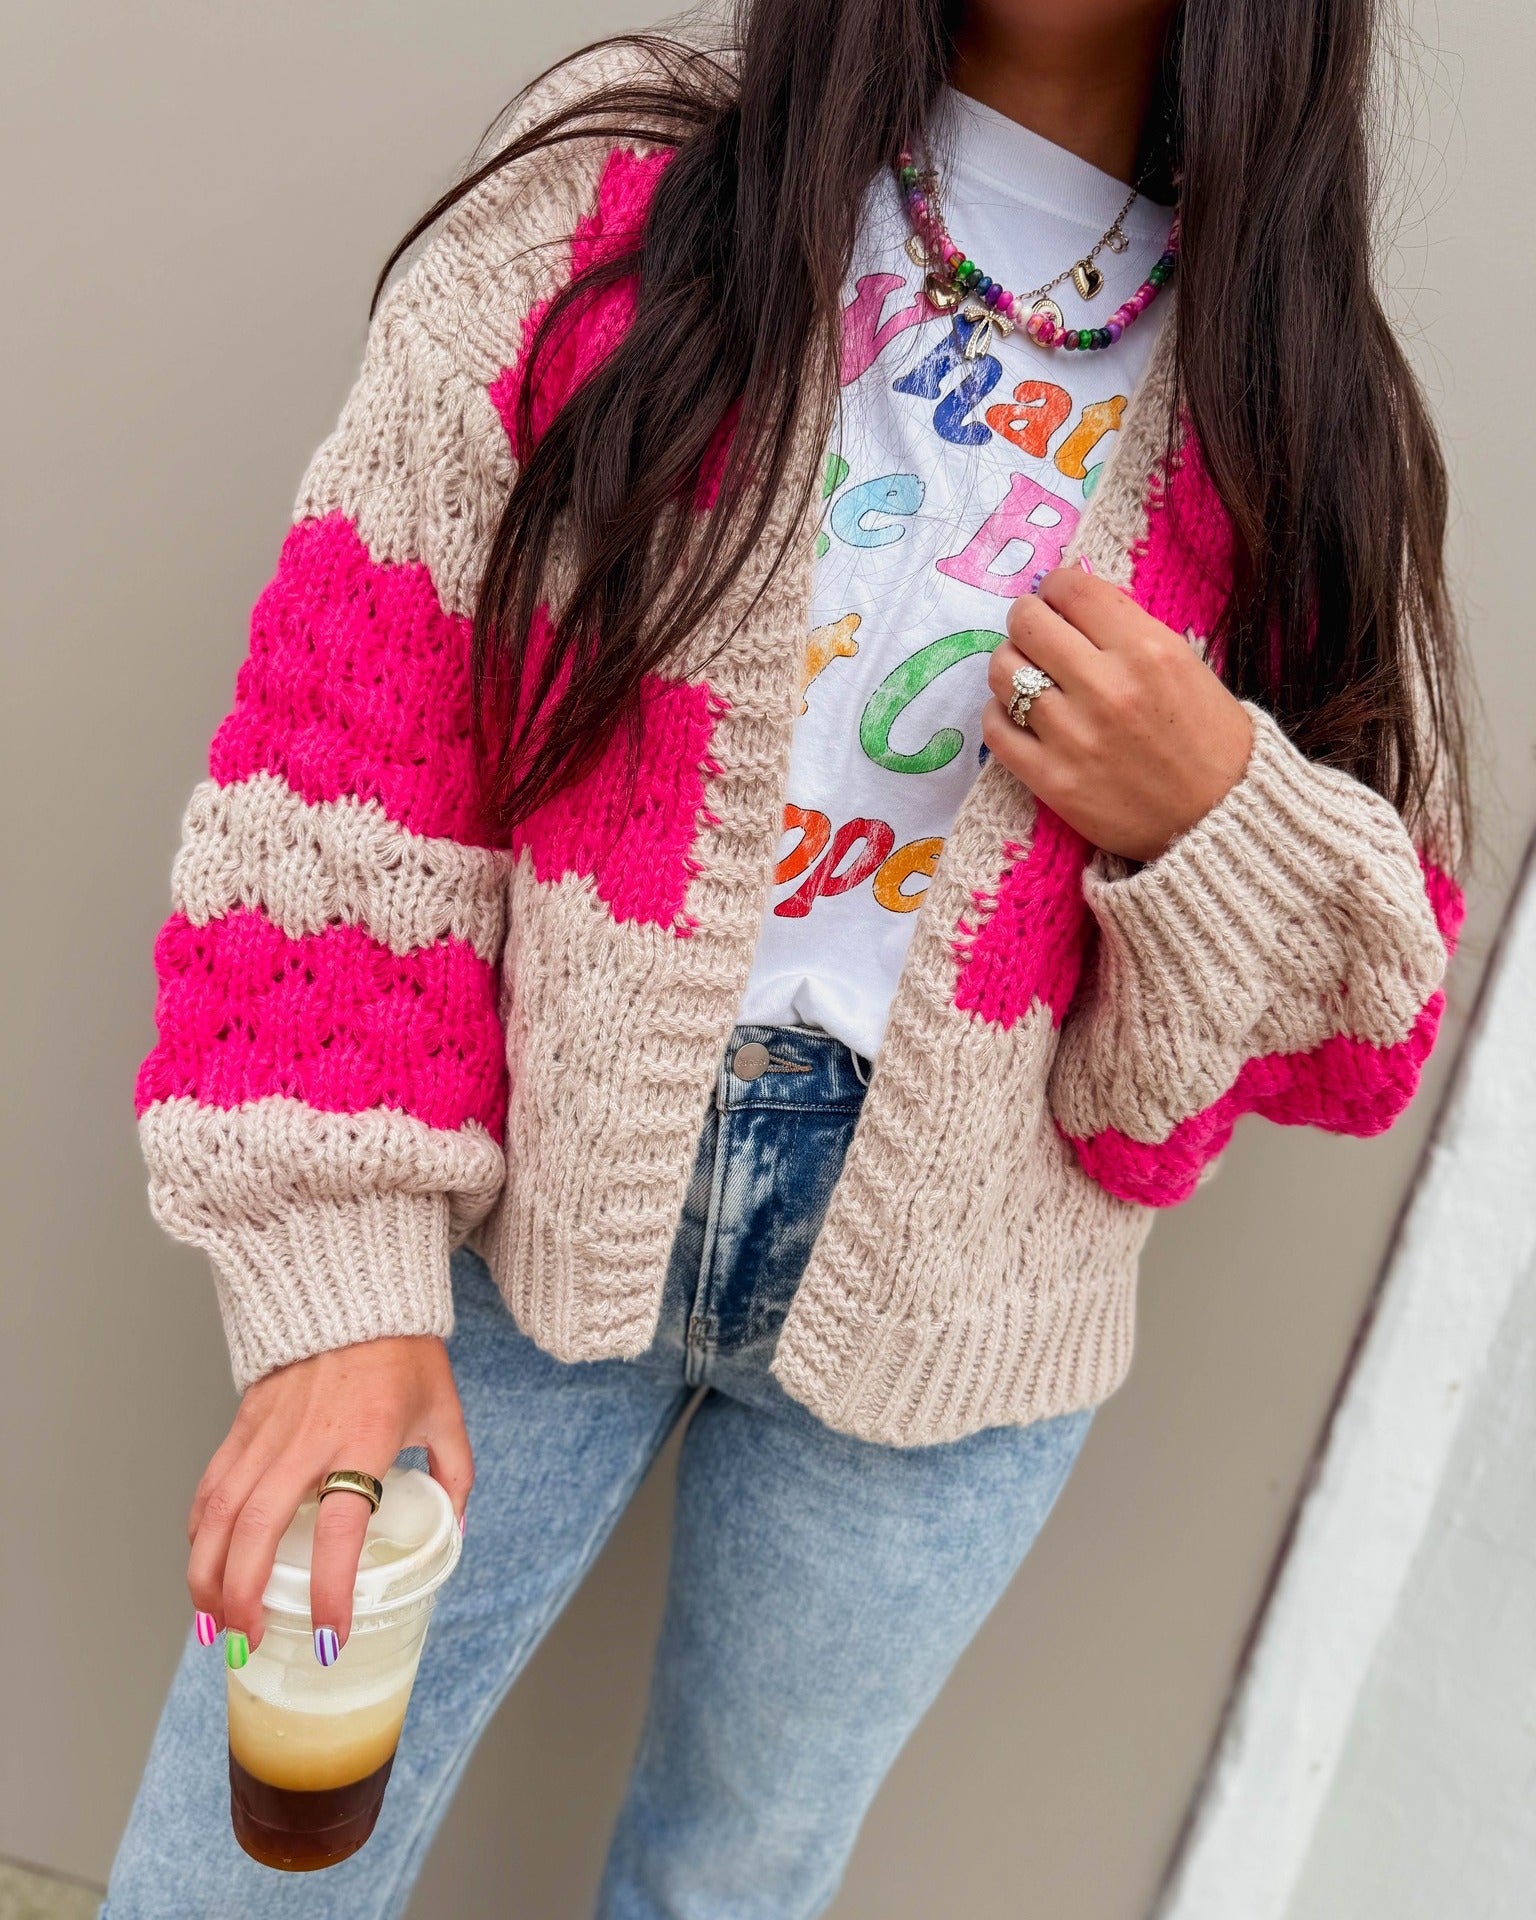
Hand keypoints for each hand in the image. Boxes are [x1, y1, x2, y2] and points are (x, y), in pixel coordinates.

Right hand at [187, 1336, 470, 1653]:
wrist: (358, 1290)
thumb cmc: (405, 1353)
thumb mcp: (444, 1412)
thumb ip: (453, 1473)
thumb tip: (452, 1532)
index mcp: (366, 1440)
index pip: (341, 1528)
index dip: (331, 1590)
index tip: (327, 1639)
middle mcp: (308, 1440)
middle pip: (258, 1529)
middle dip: (245, 1596)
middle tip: (250, 1640)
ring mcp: (268, 1430)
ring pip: (220, 1513)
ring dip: (209, 1574)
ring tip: (214, 1621)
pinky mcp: (244, 1420)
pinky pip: (212, 1482)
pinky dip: (200, 1529)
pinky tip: (202, 1563)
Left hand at [983, 566, 1253, 862]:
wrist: (1219, 821)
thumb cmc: (1210, 740)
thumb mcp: (1185, 666)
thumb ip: (1127, 632)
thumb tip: (1070, 603)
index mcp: (1147, 650)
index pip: (1071, 589)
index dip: (1055, 588)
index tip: (1056, 600)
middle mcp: (1106, 687)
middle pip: (1027, 623)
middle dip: (1026, 620)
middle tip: (1036, 635)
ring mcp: (1073, 735)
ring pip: (1003, 671)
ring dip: (1009, 666)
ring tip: (1027, 677)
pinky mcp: (1051, 780)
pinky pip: (996, 728)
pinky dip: (999, 715)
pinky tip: (1019, 717)